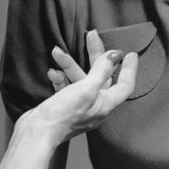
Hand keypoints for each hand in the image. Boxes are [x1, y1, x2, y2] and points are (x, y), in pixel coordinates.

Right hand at [20, 43, 137, 146]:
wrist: (37, 132)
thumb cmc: (63, 114)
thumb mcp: (86, 88)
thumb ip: (102, 71)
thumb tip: (116, 55)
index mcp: (105, 104)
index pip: (125, 85)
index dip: (129, 69)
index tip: (131, 54)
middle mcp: (95, 106)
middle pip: (100, 76)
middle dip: (94, 55)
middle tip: (91, 35)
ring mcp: (78, 107)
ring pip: (79, 80)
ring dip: (69, 65)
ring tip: (57, 52)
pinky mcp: (64, 107)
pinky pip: (66, 88)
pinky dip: (60, 78)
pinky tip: (52, 72)